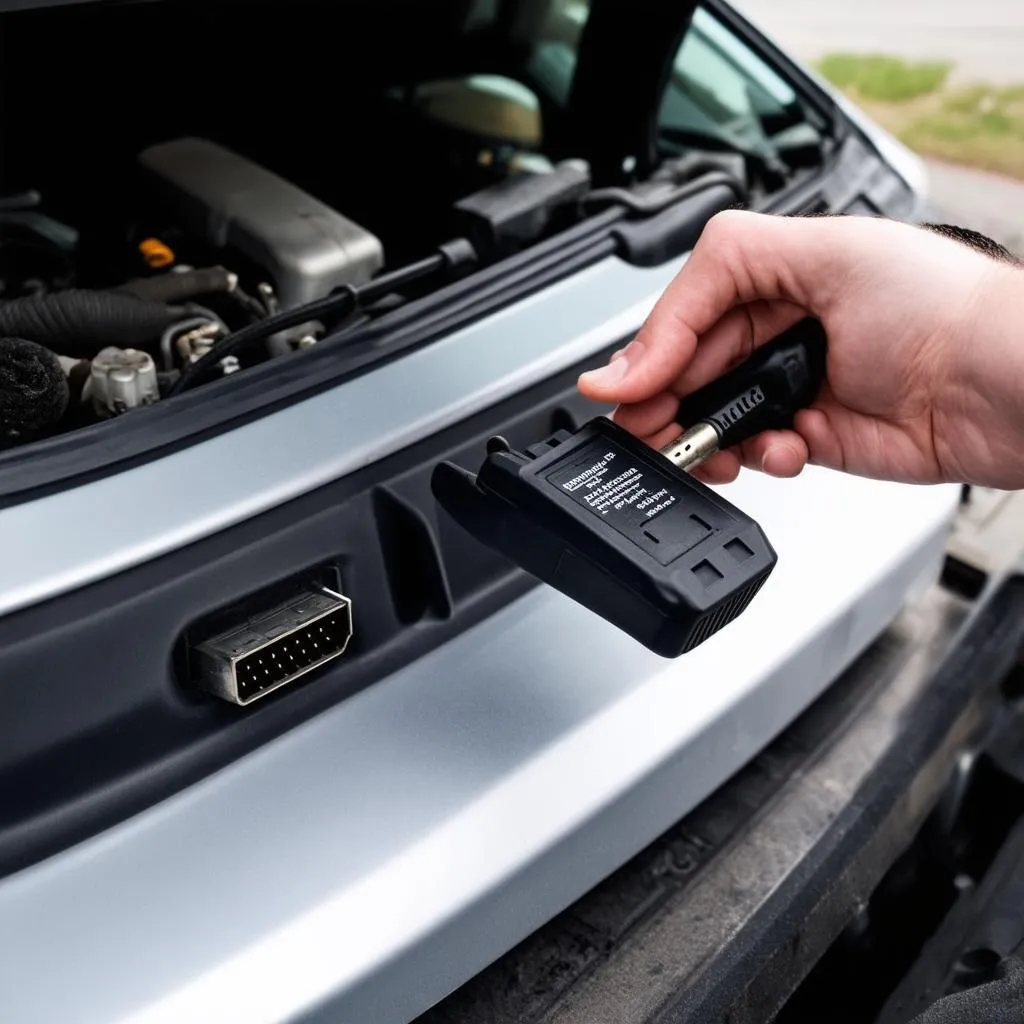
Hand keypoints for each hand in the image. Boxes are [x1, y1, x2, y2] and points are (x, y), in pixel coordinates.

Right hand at [577, 210, 1023, 488]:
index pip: (681, 314)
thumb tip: (636, 351)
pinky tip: (784, 447)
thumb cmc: (940, 302)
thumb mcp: (816, 254)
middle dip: (662, 404)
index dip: (646, 353)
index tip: (620, 389)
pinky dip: (758, 459)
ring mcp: (791, 385)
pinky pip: (754, 454)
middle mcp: (777, 329)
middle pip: (685, 372)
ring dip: (704, 438)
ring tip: (713, 447)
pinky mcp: (810, 436)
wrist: (1006, 383)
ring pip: (710, 419)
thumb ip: (713, 285)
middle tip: (647, 430)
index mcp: (772, 274)